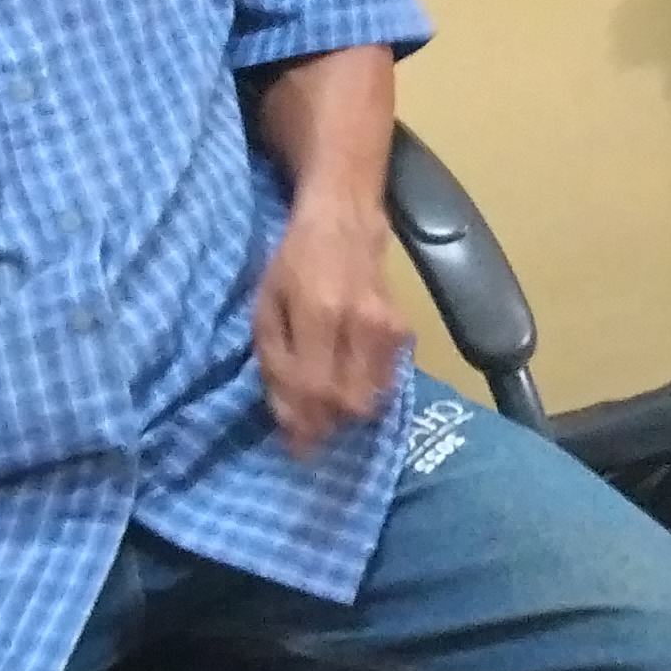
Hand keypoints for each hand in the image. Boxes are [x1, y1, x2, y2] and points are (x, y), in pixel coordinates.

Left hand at [252, 194, 408, 454]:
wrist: (345, 222)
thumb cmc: (294, 262)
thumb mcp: (267, 306)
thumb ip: (275, 359)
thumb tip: (287, 413)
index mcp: (319, 314)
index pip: (314, 388)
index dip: (303, 424)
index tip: (295, 448)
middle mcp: (360, 325)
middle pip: (349, 402)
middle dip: (327, 426)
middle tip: (309, 433)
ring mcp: (388, 328)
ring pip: (373, 397)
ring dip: (347, 413)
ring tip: (326, 411)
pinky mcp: (403, 330)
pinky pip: (387, 380)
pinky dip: (366, 392)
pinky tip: (348, 383)